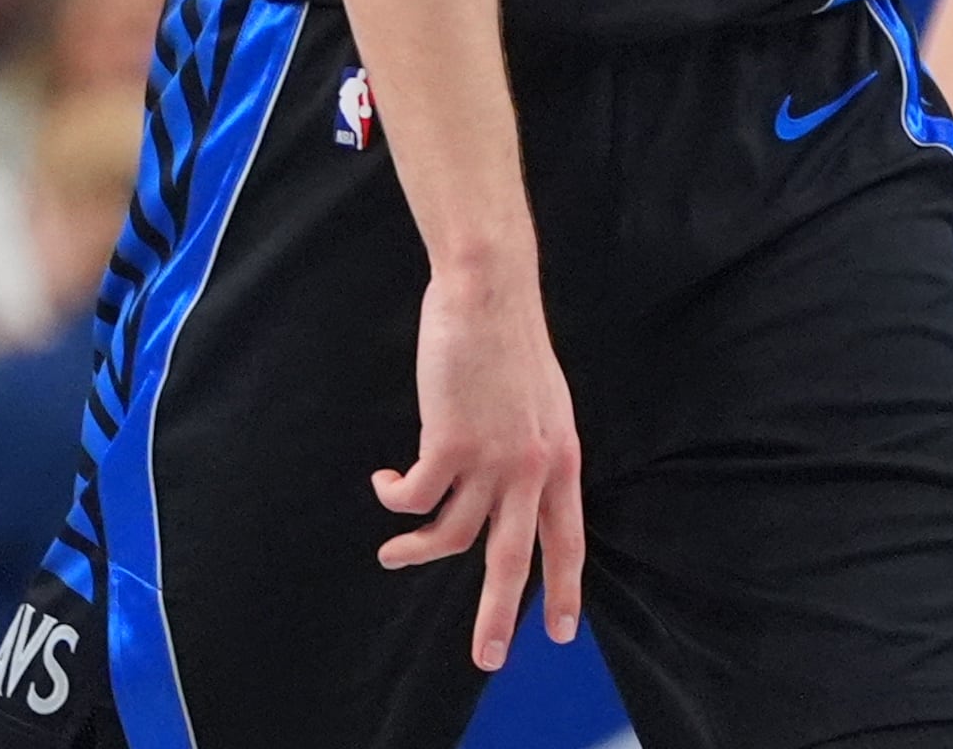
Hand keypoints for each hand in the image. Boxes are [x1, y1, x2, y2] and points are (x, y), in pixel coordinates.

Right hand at [373, 268, 584, 668]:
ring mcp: (491, 459)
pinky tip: (384, 484)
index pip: (568, 539)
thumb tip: (514, 483)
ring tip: (392, 555)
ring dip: (416, 552)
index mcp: (560, 459)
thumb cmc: (510, 338)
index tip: (562, 631)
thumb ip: (533, 448)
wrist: (489, 292)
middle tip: (486, 659)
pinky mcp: (449, 443)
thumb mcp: (543, 402)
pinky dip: (395, 499)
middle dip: (498, 616)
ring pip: (453, 537)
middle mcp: (532, 468)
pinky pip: (415, 497)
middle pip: (513, 560)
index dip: (564, 588)